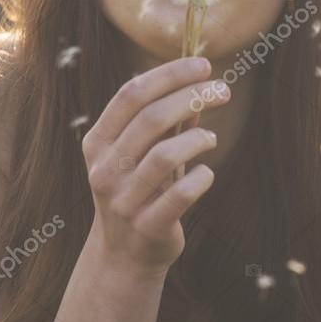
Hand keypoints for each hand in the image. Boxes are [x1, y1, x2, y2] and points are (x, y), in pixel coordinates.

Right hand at [82, 56, 230, 274]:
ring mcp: (123, 201)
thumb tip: (200, 82)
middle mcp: (105, 169)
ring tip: (210, 138)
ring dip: (197, 138)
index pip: (131, 94)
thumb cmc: (140, 190)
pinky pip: (181, 194)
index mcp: (98, 143)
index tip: (203, 65)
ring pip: (165, 154)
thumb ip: (167, 121)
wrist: (124, 256)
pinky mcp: (147, 227)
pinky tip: (206, 173)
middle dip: (192, 96)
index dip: (169, 74)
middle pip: (150, 118)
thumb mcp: (143, 153)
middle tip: (222, 90)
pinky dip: (201, 178)